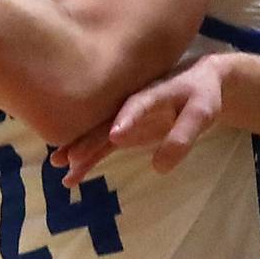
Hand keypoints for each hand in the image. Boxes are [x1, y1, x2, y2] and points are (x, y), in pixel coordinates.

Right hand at [55, 53, 229, 185]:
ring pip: (98, 133)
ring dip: (79, 148)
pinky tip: (70, 175)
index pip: (138, 104)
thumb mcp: (202, 113)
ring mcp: (123, 116)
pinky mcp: (122, 130)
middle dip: (88, 137)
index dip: (128, 117)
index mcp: (152, 92)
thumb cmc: (202, 95)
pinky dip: (87, 158)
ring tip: (57, 165)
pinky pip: (102, 145)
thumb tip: (159, 167)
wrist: (200, 83)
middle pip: (106, 120)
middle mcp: (130, 102)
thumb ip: (183, 136)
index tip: (115, 135)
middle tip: (68, 156)